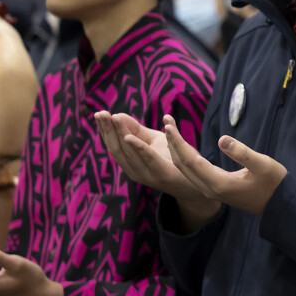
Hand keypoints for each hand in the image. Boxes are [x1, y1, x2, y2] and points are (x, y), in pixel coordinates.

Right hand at [94, 111, 214, 213]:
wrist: (197, 181)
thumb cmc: (173, 159)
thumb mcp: (153, 141)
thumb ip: (136, 130)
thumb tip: (117, 115)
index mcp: (130, 164)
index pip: (113, 145)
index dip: (105, 130)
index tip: (98, 114)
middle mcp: (135, 171)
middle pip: (117, 149)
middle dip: (108, 131)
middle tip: (101, 114)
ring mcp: (148, 175)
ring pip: (129, 154)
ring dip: (120, 134)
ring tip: (113, 118)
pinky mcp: (164, 175)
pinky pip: (149, 160)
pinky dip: (139, 148)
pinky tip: (129, 137)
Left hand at [164, 114, 286, 216]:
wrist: (279, 205)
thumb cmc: (274, 183)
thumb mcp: (262, 164)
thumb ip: (242, 152)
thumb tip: (221, 139)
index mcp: (218, 183)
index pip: (191, 160)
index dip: (178, 142)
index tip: (169, 126)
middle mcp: (209, 189)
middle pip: (182, 165)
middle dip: (172, 143)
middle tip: (166, 122)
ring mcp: (211, 190)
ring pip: (185, 170)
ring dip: (176, 150)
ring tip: (170, 131)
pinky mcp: (215, 188)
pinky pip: (192, 173)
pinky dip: (184, 158)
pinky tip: (182, 147)